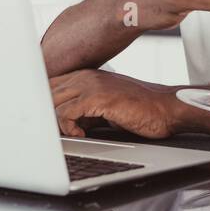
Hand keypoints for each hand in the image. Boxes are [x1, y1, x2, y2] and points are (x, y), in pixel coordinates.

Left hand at [50, 69, 179, 138]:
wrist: (167, 109)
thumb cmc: (140, 110)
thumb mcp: (105, 105)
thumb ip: (82, 109)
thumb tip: (58, 125)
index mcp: (86, 75)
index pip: (49, 85)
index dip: (43, 105)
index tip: (46, 125)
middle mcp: (86, 75)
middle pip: (46, 93)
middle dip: (46, 115)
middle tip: (57, 133)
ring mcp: (91, 84)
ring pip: (51, 102)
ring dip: (57, 123)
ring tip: (75, 134)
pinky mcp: (97, 98)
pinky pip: (65, 113)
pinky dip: (68, 128)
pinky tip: (82, 135)